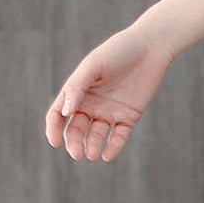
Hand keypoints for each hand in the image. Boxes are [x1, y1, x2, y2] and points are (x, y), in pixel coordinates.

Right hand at [45, 22, 175, 160]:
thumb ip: (77, 87)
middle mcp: (90, 105)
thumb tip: (65, 112)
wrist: (150, 47)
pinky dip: (112, 147)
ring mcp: (109, 112)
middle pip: (75, 129)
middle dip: (74, 142)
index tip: (54, 141)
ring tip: (92, 153)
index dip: (54, 129)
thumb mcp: (93, 66)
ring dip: (92, 146)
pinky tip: (107, 155)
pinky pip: (118, 136)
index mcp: (77, 92)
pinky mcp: (128, 116)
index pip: (58, 115)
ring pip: (95, 135)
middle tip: (77, 153)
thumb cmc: (117, 51)